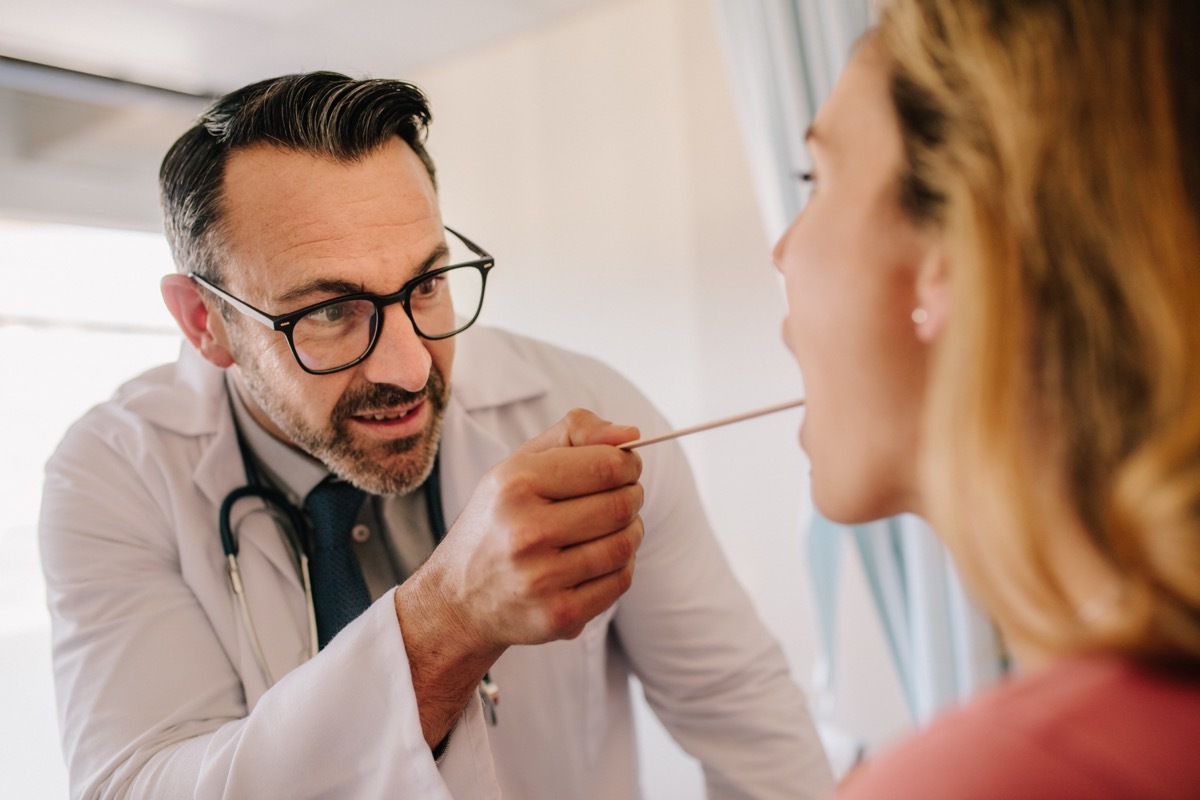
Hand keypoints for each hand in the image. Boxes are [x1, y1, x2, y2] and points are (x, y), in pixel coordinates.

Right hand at [433, 408, 644, 647]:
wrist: (459, 597)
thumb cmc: (499, 519)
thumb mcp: (521, 463)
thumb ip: (575, 433)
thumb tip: (632, 435)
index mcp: (516, 484)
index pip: (606, 466)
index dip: (628, 464)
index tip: (624, 468)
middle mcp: (525, 532)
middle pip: (620, 505)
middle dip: (632, 497)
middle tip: (621, 497)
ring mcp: (541, 578)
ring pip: (625, 545)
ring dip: (631, 532)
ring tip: (612, 528)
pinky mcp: (557, 615)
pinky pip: (620, 582)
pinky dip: (622, 567)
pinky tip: (600, 560)